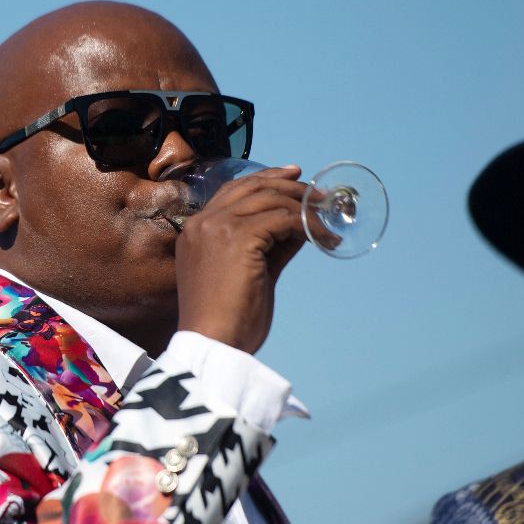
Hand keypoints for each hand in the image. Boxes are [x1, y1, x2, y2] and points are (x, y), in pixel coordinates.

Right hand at [174, 166, 307, 353]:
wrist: (213, 346)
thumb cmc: (228, 321)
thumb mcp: (250, 273)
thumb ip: (270, 246)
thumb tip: (299, 226)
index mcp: (196, 231)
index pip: (234, 190)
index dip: (266, 178)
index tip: (293, 176)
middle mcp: (203, 223)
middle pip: (253, 186)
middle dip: (290, 185)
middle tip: (317, 194)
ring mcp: (218, 228)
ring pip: (270, 198)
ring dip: (303, 206)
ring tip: (326, 219)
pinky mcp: (238, 238)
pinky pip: (282, 219)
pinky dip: (306, 224)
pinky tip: (321, 237)